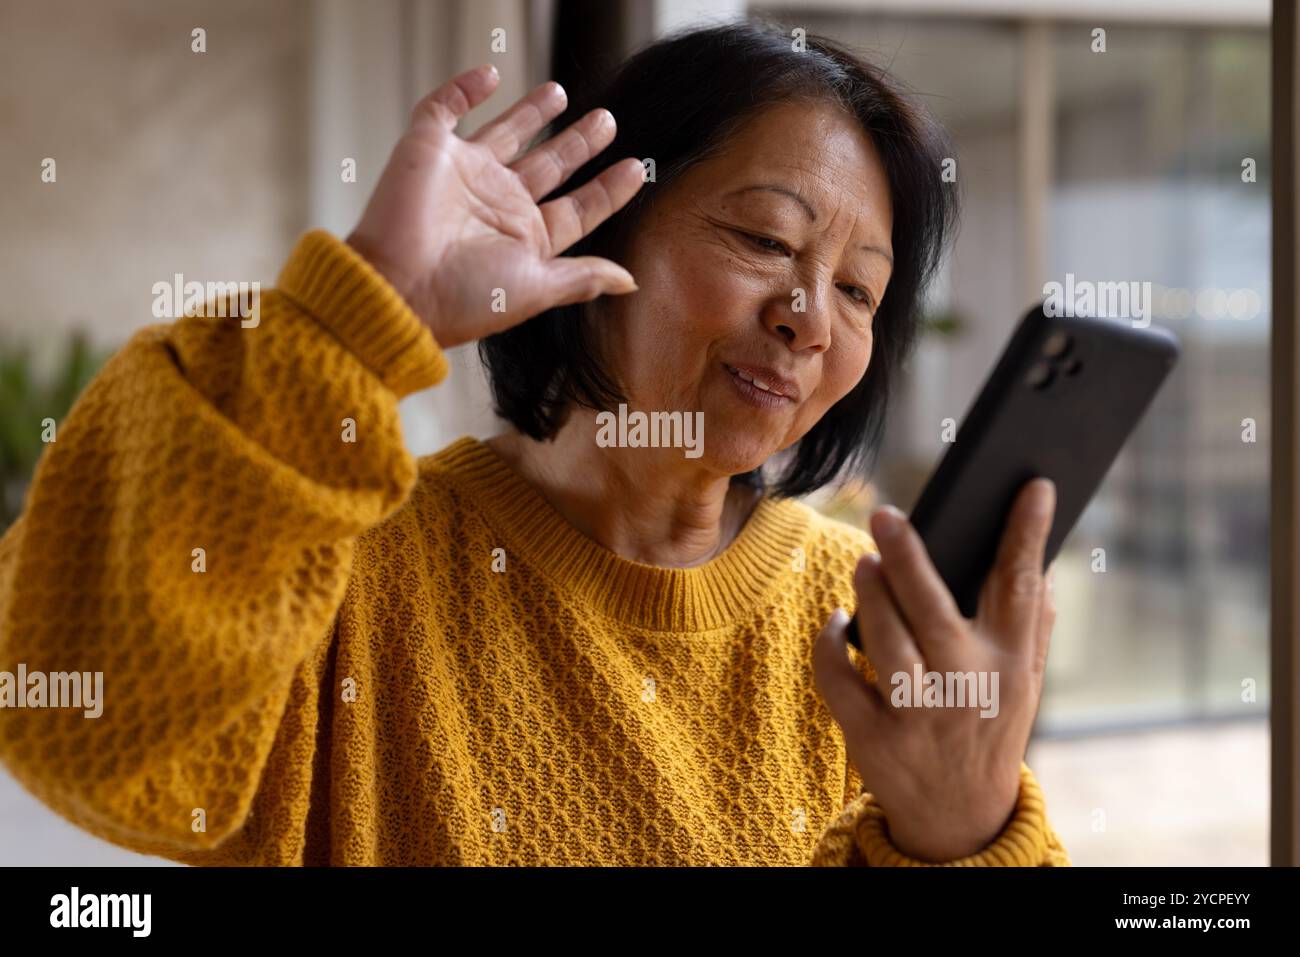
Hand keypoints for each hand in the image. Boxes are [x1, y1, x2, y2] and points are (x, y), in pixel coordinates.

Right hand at [346, 64, 644, 349]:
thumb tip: (630, 281)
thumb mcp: (537, 289)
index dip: (606, 189)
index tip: (636, 168)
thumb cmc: (465, 297)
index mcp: (526, 238)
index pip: (576, 207)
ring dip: (532, 112)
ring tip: (560, 91)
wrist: (398, 286)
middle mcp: (498, 203)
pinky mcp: (429, 148)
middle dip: (577, 144)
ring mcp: (465, 174)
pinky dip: (464, 89)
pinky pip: (445, 109)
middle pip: (549, 166)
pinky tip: (490, 74)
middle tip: (607, 121)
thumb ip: (583, 278)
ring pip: (506, 133)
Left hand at [812, 478, 1057, 861]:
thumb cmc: (990, 728)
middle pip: (933, 610)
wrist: (960, 819)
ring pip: (883, 639)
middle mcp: (966, 687)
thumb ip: (1032, 626)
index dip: (1027, 535)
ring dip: (869, 594)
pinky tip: (839, 622)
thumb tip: (1039, 562)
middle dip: (909, 557)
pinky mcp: (872, 737)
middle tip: (886, 515)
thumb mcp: (1025, 684)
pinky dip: (832, 644)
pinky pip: (840, 678)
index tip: (1032, 487)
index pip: (1020, 589)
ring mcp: (917, 715)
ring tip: (866, 562)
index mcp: (1010, 665)